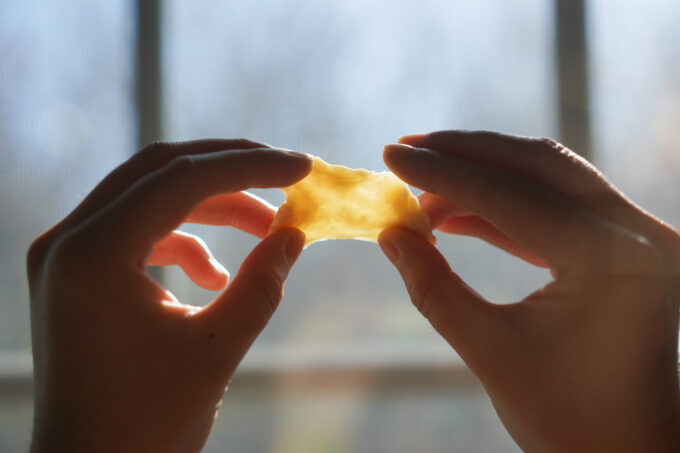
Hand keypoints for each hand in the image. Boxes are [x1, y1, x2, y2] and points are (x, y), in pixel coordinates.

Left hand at [26, 140, 311, 452]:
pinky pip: (138, 229)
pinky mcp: (76, 270)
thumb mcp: (217, 350)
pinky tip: (213, 275)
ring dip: (212, 205)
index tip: (302, 167)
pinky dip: (184, 238)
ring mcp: (65, 253)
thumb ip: (263, 284)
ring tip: (264, 230)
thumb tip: (296, 233)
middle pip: (159, 169)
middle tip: (286, 177)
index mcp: (93, 254)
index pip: (181, 178)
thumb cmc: (145, 425)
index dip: (249, 165)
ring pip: (150, 194)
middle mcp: (67, 240)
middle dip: (230, 169)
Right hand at [379, 131, 679, 451]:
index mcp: (611, 259)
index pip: (512, 197)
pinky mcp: (622, 245)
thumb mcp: (489, 352)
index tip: (391, 156)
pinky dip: (502, 204)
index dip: (443, 175)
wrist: (629, 451)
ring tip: (423, 185)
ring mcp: (636, 236)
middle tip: (406, 149)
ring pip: (548, 176)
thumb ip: (433, 288)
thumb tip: (389, 235)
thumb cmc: (568, 418)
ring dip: (482, 175)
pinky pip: (555, 206)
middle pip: (538, 164)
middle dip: (465, 154)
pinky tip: (455, 212)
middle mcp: (636, 234)